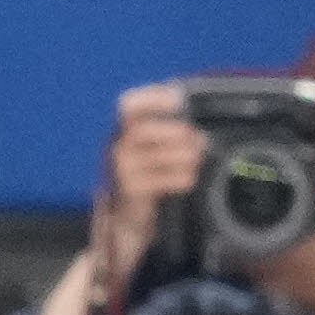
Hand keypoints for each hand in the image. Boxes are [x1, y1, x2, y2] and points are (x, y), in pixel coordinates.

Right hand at [103, 81, 203, 251]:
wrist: (125, 216)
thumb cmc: (144, 176)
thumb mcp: (148, 152)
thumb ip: (166, 135)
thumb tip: (198, 133)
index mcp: (122, 131)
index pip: (127, 106)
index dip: (152, 98)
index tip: (178, 100)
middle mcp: (117, 147)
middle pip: (142, 129)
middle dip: (174, 131)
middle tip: (197, 139)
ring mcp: (122, 170)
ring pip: (156, 155)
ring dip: (184, 155)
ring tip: (198, 158)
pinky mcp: (131, 191)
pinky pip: (161, 180)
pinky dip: (181, 177)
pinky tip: (190, 178)